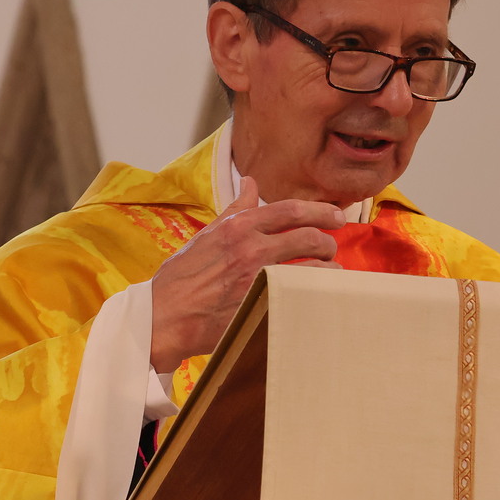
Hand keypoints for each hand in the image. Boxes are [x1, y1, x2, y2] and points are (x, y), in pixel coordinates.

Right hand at [149, 176, 344, 371]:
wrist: (163, 316)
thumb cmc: (182, 276)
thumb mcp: (207, 234)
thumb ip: (235, 209)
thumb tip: (250, 182)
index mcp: (238, 227)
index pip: (291, 210)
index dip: (321, 211)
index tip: (336, 217)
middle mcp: (251, 249)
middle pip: (309, 236)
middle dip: (328, 241)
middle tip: (332, 247)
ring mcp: (257, 279)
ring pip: (312, 268)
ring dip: (328, 269)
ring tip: (330, 271)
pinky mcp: (260, 306)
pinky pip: (300, 295)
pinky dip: (314, 292)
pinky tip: (317, 294)